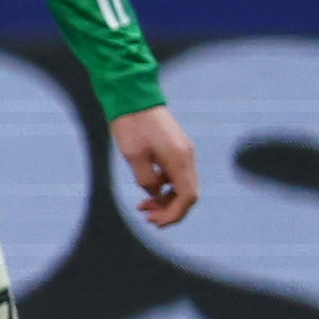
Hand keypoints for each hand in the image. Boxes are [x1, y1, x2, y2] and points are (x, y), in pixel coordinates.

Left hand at [113, 103, 201, 228]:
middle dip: (169, 209)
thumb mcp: (133, 156)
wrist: (133, 96)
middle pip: (188, 194)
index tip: (155, 222)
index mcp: (180, 160)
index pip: (187, 197)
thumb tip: (155, 194)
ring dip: (165, 198)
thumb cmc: (130, 125)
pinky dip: (164, 185)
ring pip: (182, 185)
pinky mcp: (176, 148)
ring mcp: (183, 151)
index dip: (174, 214)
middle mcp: (187, 156)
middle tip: (146, 216)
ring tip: (143, 206)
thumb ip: (146, 179)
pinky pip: (175, 174)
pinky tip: (147, 187)